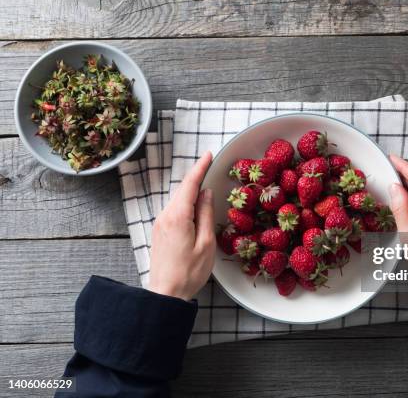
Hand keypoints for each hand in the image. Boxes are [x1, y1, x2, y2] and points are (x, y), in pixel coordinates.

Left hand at [149, 152, 215, 300]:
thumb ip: (206, 215)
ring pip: (177, 199)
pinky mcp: (160, 231)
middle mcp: (165, 216)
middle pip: (182, 190)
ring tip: (204, 182)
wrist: (165, 293)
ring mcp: (160, 223)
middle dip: (195, 176)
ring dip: (190, 189)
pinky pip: (174, 209)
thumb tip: (207, 193)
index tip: (208, 154)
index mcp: (178, 216)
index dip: (200, 168)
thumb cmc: (190, 272)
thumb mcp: (206, 243)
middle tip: (208, 164)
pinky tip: (194, 204)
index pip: (190, 185)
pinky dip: (185, 201)